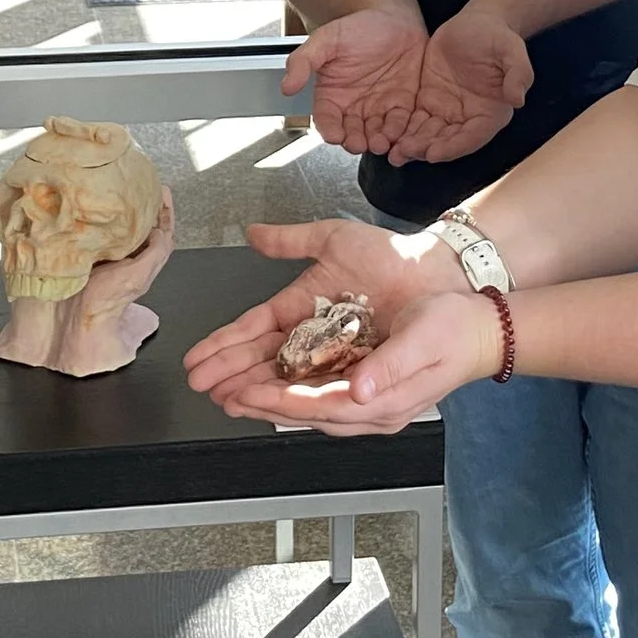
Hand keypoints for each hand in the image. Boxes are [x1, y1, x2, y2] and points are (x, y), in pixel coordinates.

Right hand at [180, 216, 468, 401]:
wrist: (440, 274)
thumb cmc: (394, 257)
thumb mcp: (335, 240)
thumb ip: (293, 240)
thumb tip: (255, 233)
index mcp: (302, 311)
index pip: (254, 333)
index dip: (225, 347)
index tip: (198, 360)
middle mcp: (316, 343)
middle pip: (265, 364)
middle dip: (232, 376)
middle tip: (203, 385)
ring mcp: (338, 362)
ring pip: (290, 383)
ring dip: (259, 392)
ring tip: (230, 398)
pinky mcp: (363, 378)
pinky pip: (326, 393)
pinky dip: (299, 399)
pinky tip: (273, 404)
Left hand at [195, 283, 506, 434]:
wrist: (483, 329)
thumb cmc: (457, 331)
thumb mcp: (426, 339)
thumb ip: (392, 367)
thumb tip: (360, 390)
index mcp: (383, 401)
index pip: (317, 406)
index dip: (277, 400)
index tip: (245, 393)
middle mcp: (372, 408)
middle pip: (305, 411)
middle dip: (261, 404)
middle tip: (221, 395)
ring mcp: (370, 401)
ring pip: (308, 405)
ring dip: (270, 398)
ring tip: (234, 390)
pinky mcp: (368, 389)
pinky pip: (321, 394)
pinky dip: (292, 388)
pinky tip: (273, 381)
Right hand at [285, 10, 426, 157]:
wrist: (392, 17)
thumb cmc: (357, 27)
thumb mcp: (326, 40)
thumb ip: (304, 61)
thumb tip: (286, 86)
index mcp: (332, 95)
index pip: (326, 120)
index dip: (330, 131)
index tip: (334, 136)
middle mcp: (354, 106)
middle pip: (351, 134)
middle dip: (355, 142)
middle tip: (359, 143)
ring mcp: (379, 108)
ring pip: (376, 134)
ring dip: (378, 142)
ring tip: (380, 142)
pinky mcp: (402, 106)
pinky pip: (401, 124)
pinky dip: (401, 132)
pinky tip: (400, 134)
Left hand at [386, 3, 532, 164]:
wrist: (477, 23)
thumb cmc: (497, 37)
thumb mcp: (512, 51)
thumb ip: (518, 74)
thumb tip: (517, 99)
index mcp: (491, 113)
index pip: (472, 137)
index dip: (453, 147)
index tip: (433, 154)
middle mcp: (468, 118)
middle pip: (446, 141)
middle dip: (425, 149)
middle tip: (404, 153)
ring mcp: (446, 112)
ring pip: (427, 134)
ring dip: (411, 145)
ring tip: (391, 151)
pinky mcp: (428, 101)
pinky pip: (414, 119)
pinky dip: (402, 130)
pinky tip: (385, 135)